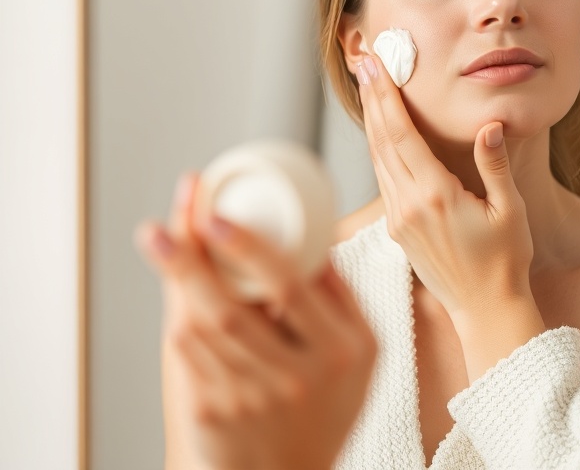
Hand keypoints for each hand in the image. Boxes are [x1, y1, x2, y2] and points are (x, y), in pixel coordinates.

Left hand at [136, 174, 375, 469]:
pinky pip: (186, 356)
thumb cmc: (329, 402)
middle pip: (229, 310)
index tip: (217, 217)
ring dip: (174, 281)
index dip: (248, 249)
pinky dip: (177, 315)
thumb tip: (313, 231)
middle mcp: (296, 380)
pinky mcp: (213, 416)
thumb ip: (341, 294)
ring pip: (198, 331)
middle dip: (189, 261)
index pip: (289, 289)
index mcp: (339, 351)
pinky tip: (174, 288)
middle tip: (164, 223)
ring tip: (160, 241)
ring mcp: (250, 401)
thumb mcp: (365, 350)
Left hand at [356, 53, 544, 378]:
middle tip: (364, 61)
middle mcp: (409, 206)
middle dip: (372, 98)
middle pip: (380, 141)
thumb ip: (495, 166)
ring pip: (377, 160)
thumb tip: (491, 126)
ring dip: (372, 121)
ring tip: (369, 87)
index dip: (386, 96)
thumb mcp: (509, 211)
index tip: (376, 66)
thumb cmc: (506, 262)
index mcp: (435, 196)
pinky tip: (382, 133)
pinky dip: (379, 148)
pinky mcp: (398, 231)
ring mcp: (399, 220)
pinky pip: (384, 179)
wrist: (487, 312)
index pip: (401, 135)